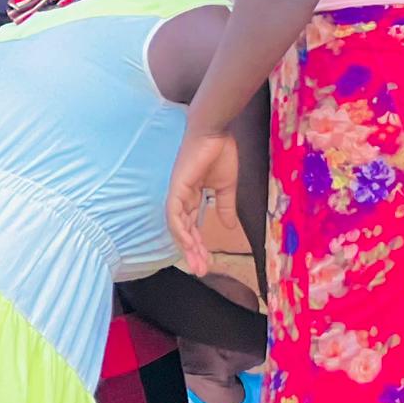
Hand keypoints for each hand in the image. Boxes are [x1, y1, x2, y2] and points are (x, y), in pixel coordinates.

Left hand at [167, 131, 235, 275]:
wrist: (216, 132)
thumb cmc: (221, 153)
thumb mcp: (226, 187)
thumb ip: (224, 206)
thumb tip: (229, 225)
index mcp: (193, 196)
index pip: (193, 226)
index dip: (199, 245)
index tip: (208, 262)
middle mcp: (182, 197)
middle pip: (184, 231)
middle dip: (193, 252)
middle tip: (201, 271)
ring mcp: (177, 193)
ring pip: (178, 227)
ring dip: (187, 246)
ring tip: (197, 264)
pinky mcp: (177, 188)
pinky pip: (174, 214)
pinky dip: (180, 230)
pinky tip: (189, 244)